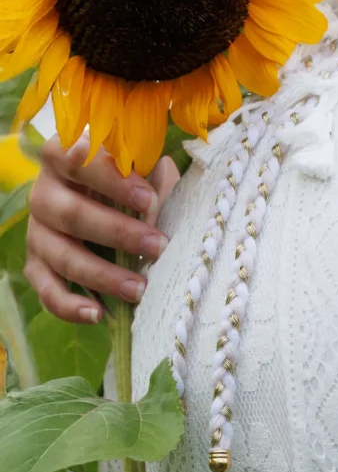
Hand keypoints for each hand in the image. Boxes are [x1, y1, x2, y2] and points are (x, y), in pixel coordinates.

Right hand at [25, 135, 179, 322]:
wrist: (105, 202)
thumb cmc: (129, 181)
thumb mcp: (142, 170)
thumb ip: (152, 175)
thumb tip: (166, 195)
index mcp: (63, 157)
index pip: (77, 160)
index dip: (112, 180)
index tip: (149, 199)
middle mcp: (43, 194)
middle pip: (71, 214)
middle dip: (119, 233)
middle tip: (158, 246)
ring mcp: (37, 232)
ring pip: (62, 256)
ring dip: (103, 275)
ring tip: (140, 288)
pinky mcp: (37, 266)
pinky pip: (47, 291)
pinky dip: (70, 306)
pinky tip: (98, 314)